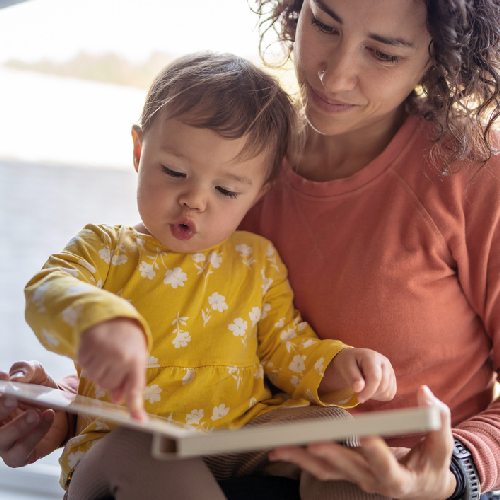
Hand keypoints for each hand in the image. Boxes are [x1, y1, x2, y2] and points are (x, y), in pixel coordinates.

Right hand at [0, 361, 68, 466]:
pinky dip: (36, 433)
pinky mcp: (17, 457)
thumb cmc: (42, 392)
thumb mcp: (38, 375)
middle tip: (12, 398)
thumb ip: (28, 370)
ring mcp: (3, 443)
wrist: (63, 411)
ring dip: (16, 427)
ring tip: (34, 414)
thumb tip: (17, 376)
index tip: (3, 376)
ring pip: (0, 440)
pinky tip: (48, 416)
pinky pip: (22, 449)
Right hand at [77, 317, 147, 420]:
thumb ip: (129, 379)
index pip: (136, 387)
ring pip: (95, 378)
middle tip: (114, 360)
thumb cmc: (127, 339)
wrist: (113, 315)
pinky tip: (96, 349)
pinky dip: (88, 361)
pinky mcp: (86, 348)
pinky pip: (83, 367)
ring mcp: (102, 352)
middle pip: (108, 385)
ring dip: (98, 370)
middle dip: (110, 377)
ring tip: (106, 353)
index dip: (136, 406)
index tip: (139, 421)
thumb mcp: (135, 356)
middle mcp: (120, 357)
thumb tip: (118, 400)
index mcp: (136, 360)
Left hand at [270, 385, 456, 499]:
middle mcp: (374, 482)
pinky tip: (282, 451)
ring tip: (280, 448)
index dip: (376, 452)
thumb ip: (437, 419)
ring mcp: (357, 478)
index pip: (385, 465)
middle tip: (312, 441)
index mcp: (399, 478)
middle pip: (348, 468)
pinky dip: (302, 460)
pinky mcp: (347, 472)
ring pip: (327, 471)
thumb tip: (425, 393)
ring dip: (303, 459)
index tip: (365, 437)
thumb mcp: (441, 444)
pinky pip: (321, 469)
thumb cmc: (433, 462)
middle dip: (329, 454)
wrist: (424, 484)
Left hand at [321, 348, 396, 402]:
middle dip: (370, 394)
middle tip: (359, 393)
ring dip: (375, 396)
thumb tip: (359, 388)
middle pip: (383, 385)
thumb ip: (352, 377)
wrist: (354, 360)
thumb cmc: (349, 363)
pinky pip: (390, 394)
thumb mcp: (346, 367)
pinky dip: (380, 396)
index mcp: (372, 357)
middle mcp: (385, 362)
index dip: (368, 391)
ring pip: (388, 391)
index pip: (375, 377)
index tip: (359, 398)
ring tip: (364, 389)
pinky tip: (370, 390)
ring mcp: (390, 371)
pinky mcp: (392, 380)